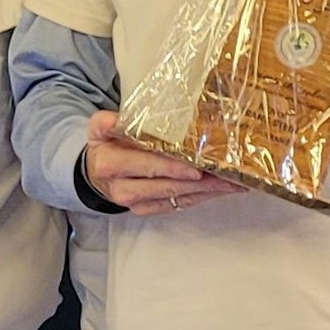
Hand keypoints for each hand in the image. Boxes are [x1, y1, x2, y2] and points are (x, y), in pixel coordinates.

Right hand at [84, 110, 245, 215]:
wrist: (95, 174)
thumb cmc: (105, 145)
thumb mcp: (98, 129)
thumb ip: (106, 122)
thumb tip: (116, 119)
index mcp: (112, 165)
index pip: (147, 166)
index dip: (172, 168)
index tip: (196, 168)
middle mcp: (124, 188)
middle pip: (167, 185)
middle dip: (200, 182)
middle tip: (228, 175)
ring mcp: (137, 203)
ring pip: (176, 198)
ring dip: (207, 191)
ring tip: (234, 183)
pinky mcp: (148, 210)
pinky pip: (178, 204)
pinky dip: (201, 197)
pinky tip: (220, 189)